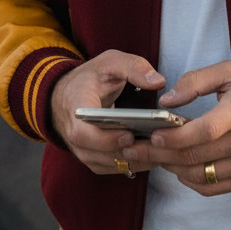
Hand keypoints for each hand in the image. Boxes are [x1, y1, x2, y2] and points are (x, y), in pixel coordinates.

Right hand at [50, 49, 164, 175]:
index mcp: (76, 111)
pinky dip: (134, 163)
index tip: (130, 134)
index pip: (86, 135)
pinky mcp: (94, 158)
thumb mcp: (110, 62)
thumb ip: (134, 68)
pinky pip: (114, 167)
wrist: (68, 94)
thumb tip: (158, 82)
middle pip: (102, 154)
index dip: (108, 139)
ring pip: (111, 164)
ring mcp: (84, 151)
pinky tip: (154, 154)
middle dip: (130, 150)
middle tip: (156, 144)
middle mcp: (76, 137)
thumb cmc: (90, 77)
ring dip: (136, 159)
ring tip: (161, 150)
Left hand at [123, 62, 230, 195]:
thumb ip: (196, 81)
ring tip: (154, 159)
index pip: (202, 132)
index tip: (152, 136)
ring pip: (203, 175)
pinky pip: (216, 188)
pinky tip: (179, 171)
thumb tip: (166, 101)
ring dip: (173, 170)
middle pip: (196, 157)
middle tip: (136, 151)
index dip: (173, 138)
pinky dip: (193, 182)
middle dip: (161, 156)